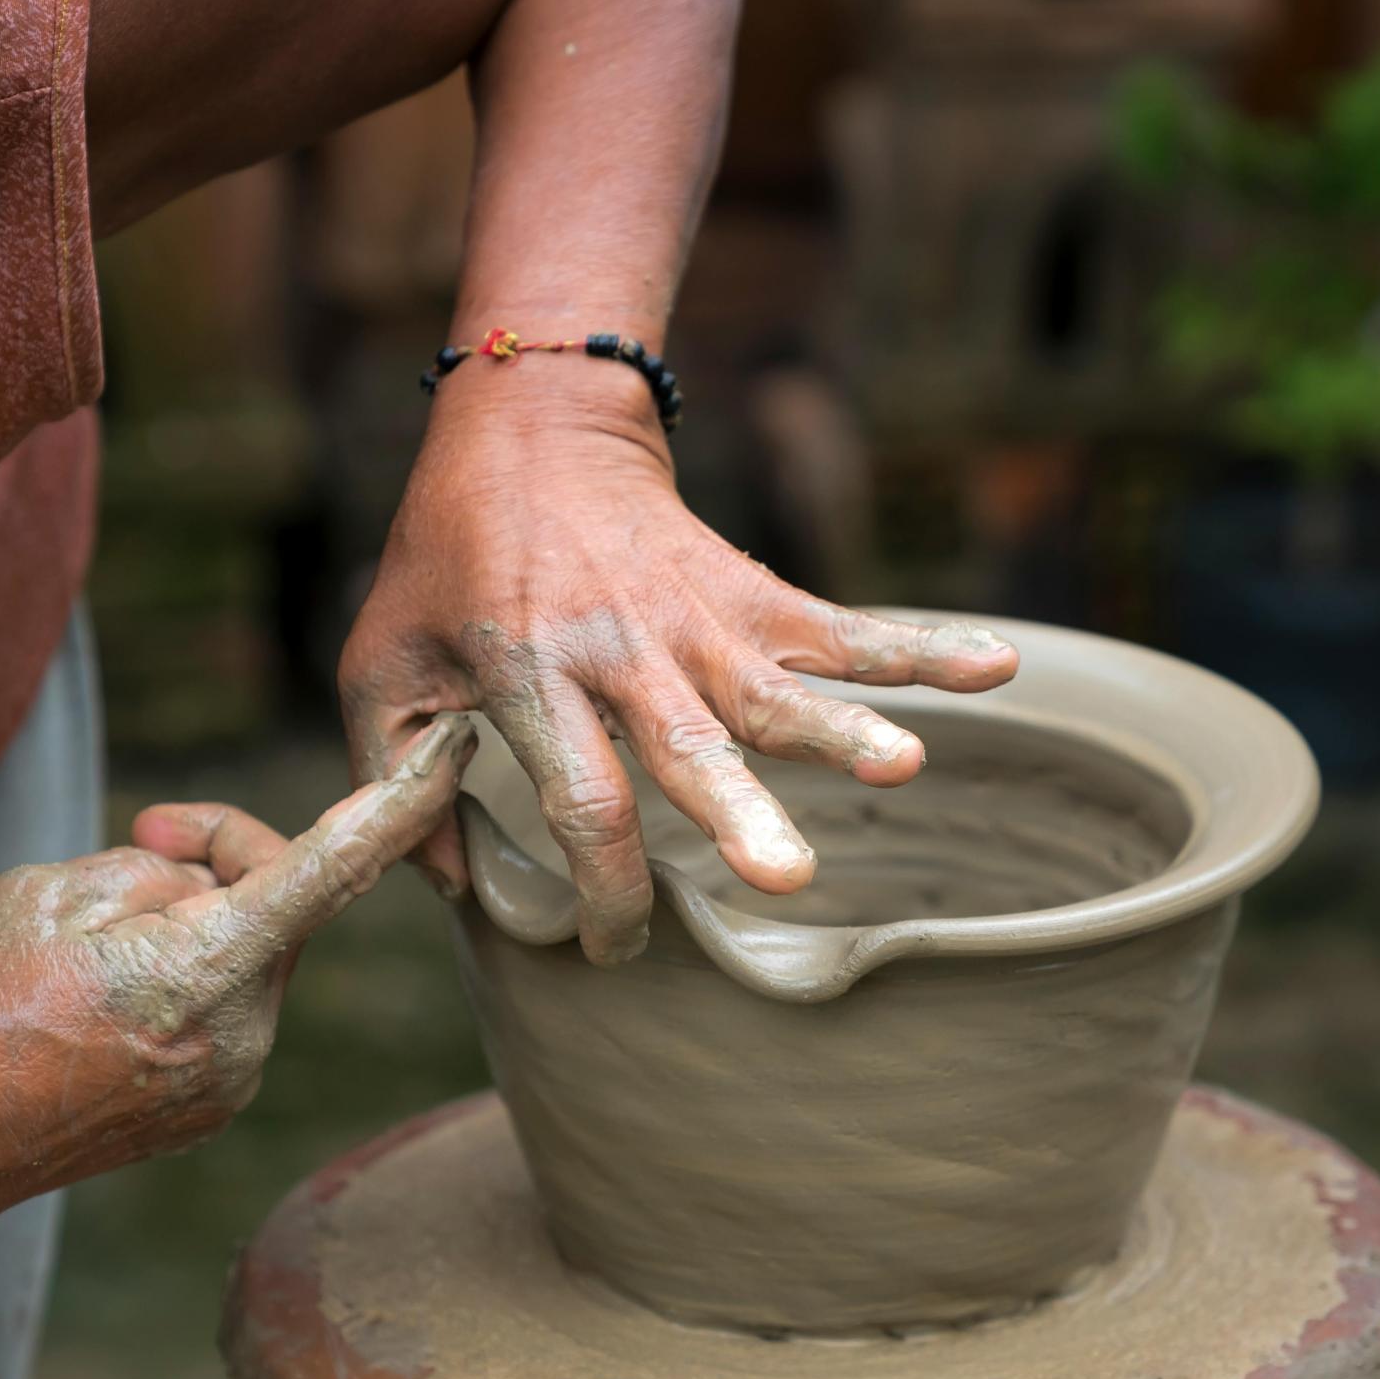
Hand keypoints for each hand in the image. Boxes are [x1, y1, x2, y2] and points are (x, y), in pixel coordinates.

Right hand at [0, 715, 473, 1244]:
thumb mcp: (49, 891)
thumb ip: (158, 870)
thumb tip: (213, 882)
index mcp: (203, 969)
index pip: (333, 867)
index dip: (404, 803)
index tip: (463, 753)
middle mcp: (242, 1032)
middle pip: (283, 901)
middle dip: (226, 857)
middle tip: (147, 835)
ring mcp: (235, 1079)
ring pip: (256, 955)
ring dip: (204, 925)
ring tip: (101, 951)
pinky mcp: (218, 1106)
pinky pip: (234, 1007)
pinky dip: (196, 979)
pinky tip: (114, 1004)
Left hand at [340, 373, 1017, 964]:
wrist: (529, 431)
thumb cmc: (444, 565)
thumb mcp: (380, 665)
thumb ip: (396, 778)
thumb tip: (450, 888)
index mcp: (525, 671)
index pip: (579, 795)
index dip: (603, 884)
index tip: (619, 947)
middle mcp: (621, 648)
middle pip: (691, 742)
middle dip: (741, 812)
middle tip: (788, 880)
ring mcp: (696, 617)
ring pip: (780, 684)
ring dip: (845, 727)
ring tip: (907, 766)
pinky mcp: (749, 590)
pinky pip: (843, 626)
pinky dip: (922, 646)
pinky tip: (998, 669)